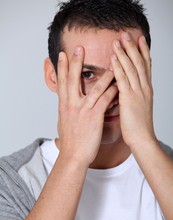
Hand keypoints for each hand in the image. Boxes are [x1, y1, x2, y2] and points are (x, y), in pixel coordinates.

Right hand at [57, 46, 116, 166]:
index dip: (62, 67)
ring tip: (111, 63)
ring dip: (103, 75)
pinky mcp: (94, 117)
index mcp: (64, 105)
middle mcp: (71, 105)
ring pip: (93, 88)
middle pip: (72, 80)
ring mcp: (83, 110)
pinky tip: (119, 85)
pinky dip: (112, 92)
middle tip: (79, 48)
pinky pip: (105, 100)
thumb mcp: (63, 122)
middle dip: (76, 62)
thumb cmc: (70, 141)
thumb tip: (65, 104)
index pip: (62, 82)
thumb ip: (65, 110)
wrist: (73, 155)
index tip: (63, 55)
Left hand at [111, 32, 155, 147]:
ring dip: (124, 53)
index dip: (143, 52)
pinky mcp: (129, 99)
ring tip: (118, 41)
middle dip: (133, 48)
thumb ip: (135, 96)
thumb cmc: (139, 126)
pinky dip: (118, 68)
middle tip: (127, 34)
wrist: (142, 139)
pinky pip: (123, 80)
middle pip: (139, 63)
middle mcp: (144, 88)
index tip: (140, 40)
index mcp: (146, 90)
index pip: (146, 67)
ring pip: (132, 69)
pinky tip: (113, 58)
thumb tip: (130, 90)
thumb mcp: (139, 107)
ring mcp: (138, 93)